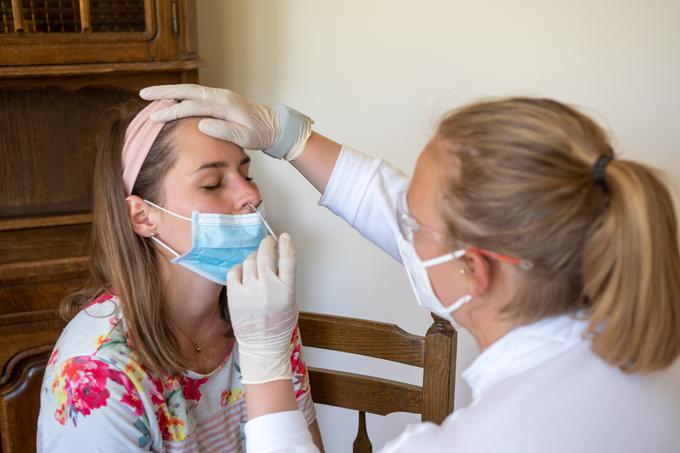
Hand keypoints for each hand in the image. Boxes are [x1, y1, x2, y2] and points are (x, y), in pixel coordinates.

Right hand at [140, 84, 312, 159]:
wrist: (274, 126)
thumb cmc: (261, 134)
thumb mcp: (245, 136)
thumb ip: (224, 131)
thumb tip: (201, 124)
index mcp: (224, 104)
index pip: (192, 106)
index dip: (172, 112)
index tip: (155, 117)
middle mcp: (220, 96)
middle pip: (187, 91)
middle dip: (164, 92)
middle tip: (143, 94)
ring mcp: (220, 96)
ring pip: (191, 91)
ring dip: (171, 92)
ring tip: (152, 95)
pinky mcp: (220, 100)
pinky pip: (196, 95)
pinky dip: (182, 95)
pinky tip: (172, 100)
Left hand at [227, 233, 298, 383]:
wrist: (263, 345)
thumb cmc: (278, 324)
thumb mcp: (291, 300)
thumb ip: (285, 279)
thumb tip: (279, 258)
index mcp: (286, 289)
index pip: (288, 258)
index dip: (286, 243)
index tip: (284, 237)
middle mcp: (268, 287)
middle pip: (266, 254)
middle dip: (267, 244)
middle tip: (268, 243)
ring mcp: (250, 290)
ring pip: (249, 260)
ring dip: (253, 258)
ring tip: (256, 264)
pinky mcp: (235, 295)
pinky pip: (235, 271)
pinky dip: (239, 269)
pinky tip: (243, 274)